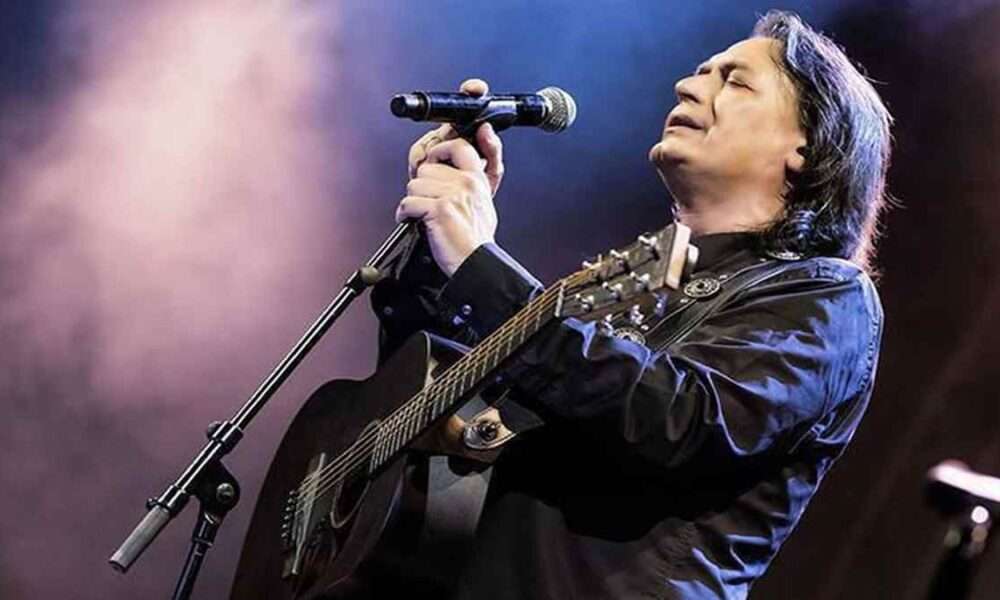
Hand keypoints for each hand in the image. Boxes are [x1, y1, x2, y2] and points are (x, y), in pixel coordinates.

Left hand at [398, 79, 505, 275]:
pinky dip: (405, 214)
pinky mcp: (439, 209)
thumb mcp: (484, 201)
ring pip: (415, 184)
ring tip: (424, 215)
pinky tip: (414, 221)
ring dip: (413, 201)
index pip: (458, 146)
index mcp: (477, 179)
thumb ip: (479, 172)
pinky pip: (408, 202)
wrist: (475, 263)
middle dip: (422, 186)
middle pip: (427, 168)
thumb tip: (484, 134)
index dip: (440, 150)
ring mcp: (453, 195)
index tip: (433, 160)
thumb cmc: (476, 238)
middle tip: (428, 202)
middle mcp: (466, 183)